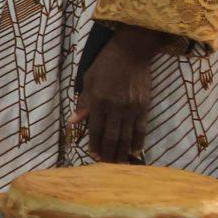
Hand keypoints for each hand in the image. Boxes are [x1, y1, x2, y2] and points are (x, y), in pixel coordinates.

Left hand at [77, 24, 165, 162]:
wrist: (132, 51)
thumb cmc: (106, 64)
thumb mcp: (88, 79)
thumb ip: (83, 102)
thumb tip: (72, 122)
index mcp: (99, 100)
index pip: (95, 129)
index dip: (94, 144)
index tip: (93, 155)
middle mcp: (115, 107)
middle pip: (111, 137)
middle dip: (108, 153)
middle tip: (106, 166)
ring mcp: (131, 108)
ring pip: (127, 136)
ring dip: (122, 153)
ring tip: (119, 165)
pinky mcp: (144, 106)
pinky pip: (141, 129)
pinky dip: (138, 143)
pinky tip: (136, 153)